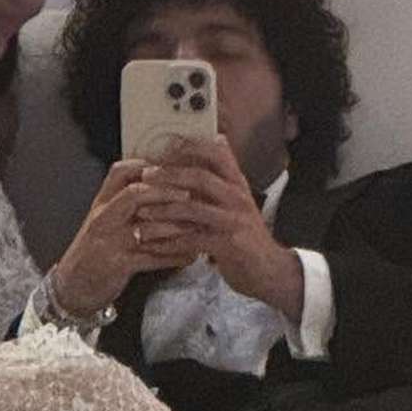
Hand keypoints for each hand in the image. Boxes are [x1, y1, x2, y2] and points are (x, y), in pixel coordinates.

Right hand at [52, 160, 199, 315]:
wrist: (73, 286)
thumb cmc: (94, 251)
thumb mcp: (104, 220)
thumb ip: (126, 201)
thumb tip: (162, 184)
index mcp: (102, 203)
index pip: (121, 172)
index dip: (149, 166)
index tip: (176, 167)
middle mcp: (103, 218)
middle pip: (134, 194)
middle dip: (166, 192)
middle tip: (192, 193)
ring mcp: (109, 242)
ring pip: (145, 227)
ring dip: (175, 226)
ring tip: (198, 226)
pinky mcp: (117, 265)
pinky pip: (150, 258)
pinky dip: (173, 257)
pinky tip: (191, 256)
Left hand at [133, 137, 303, 320]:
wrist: (270, 270)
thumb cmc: (247, 235)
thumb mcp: (238, 200)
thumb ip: (223, 176)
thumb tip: (217, 140)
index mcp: (237, 184)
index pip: (216, 153)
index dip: (187, 148)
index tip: (162, 150)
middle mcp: (237, 198)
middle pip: (200, 176)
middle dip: (168, 175)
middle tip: (145, 177)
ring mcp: (233, 220)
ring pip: (192, 208)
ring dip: (162, 210)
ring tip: (141, 212)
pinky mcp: (227, 245)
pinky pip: (191, 240)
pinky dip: (169, 242)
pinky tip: (152, 244)